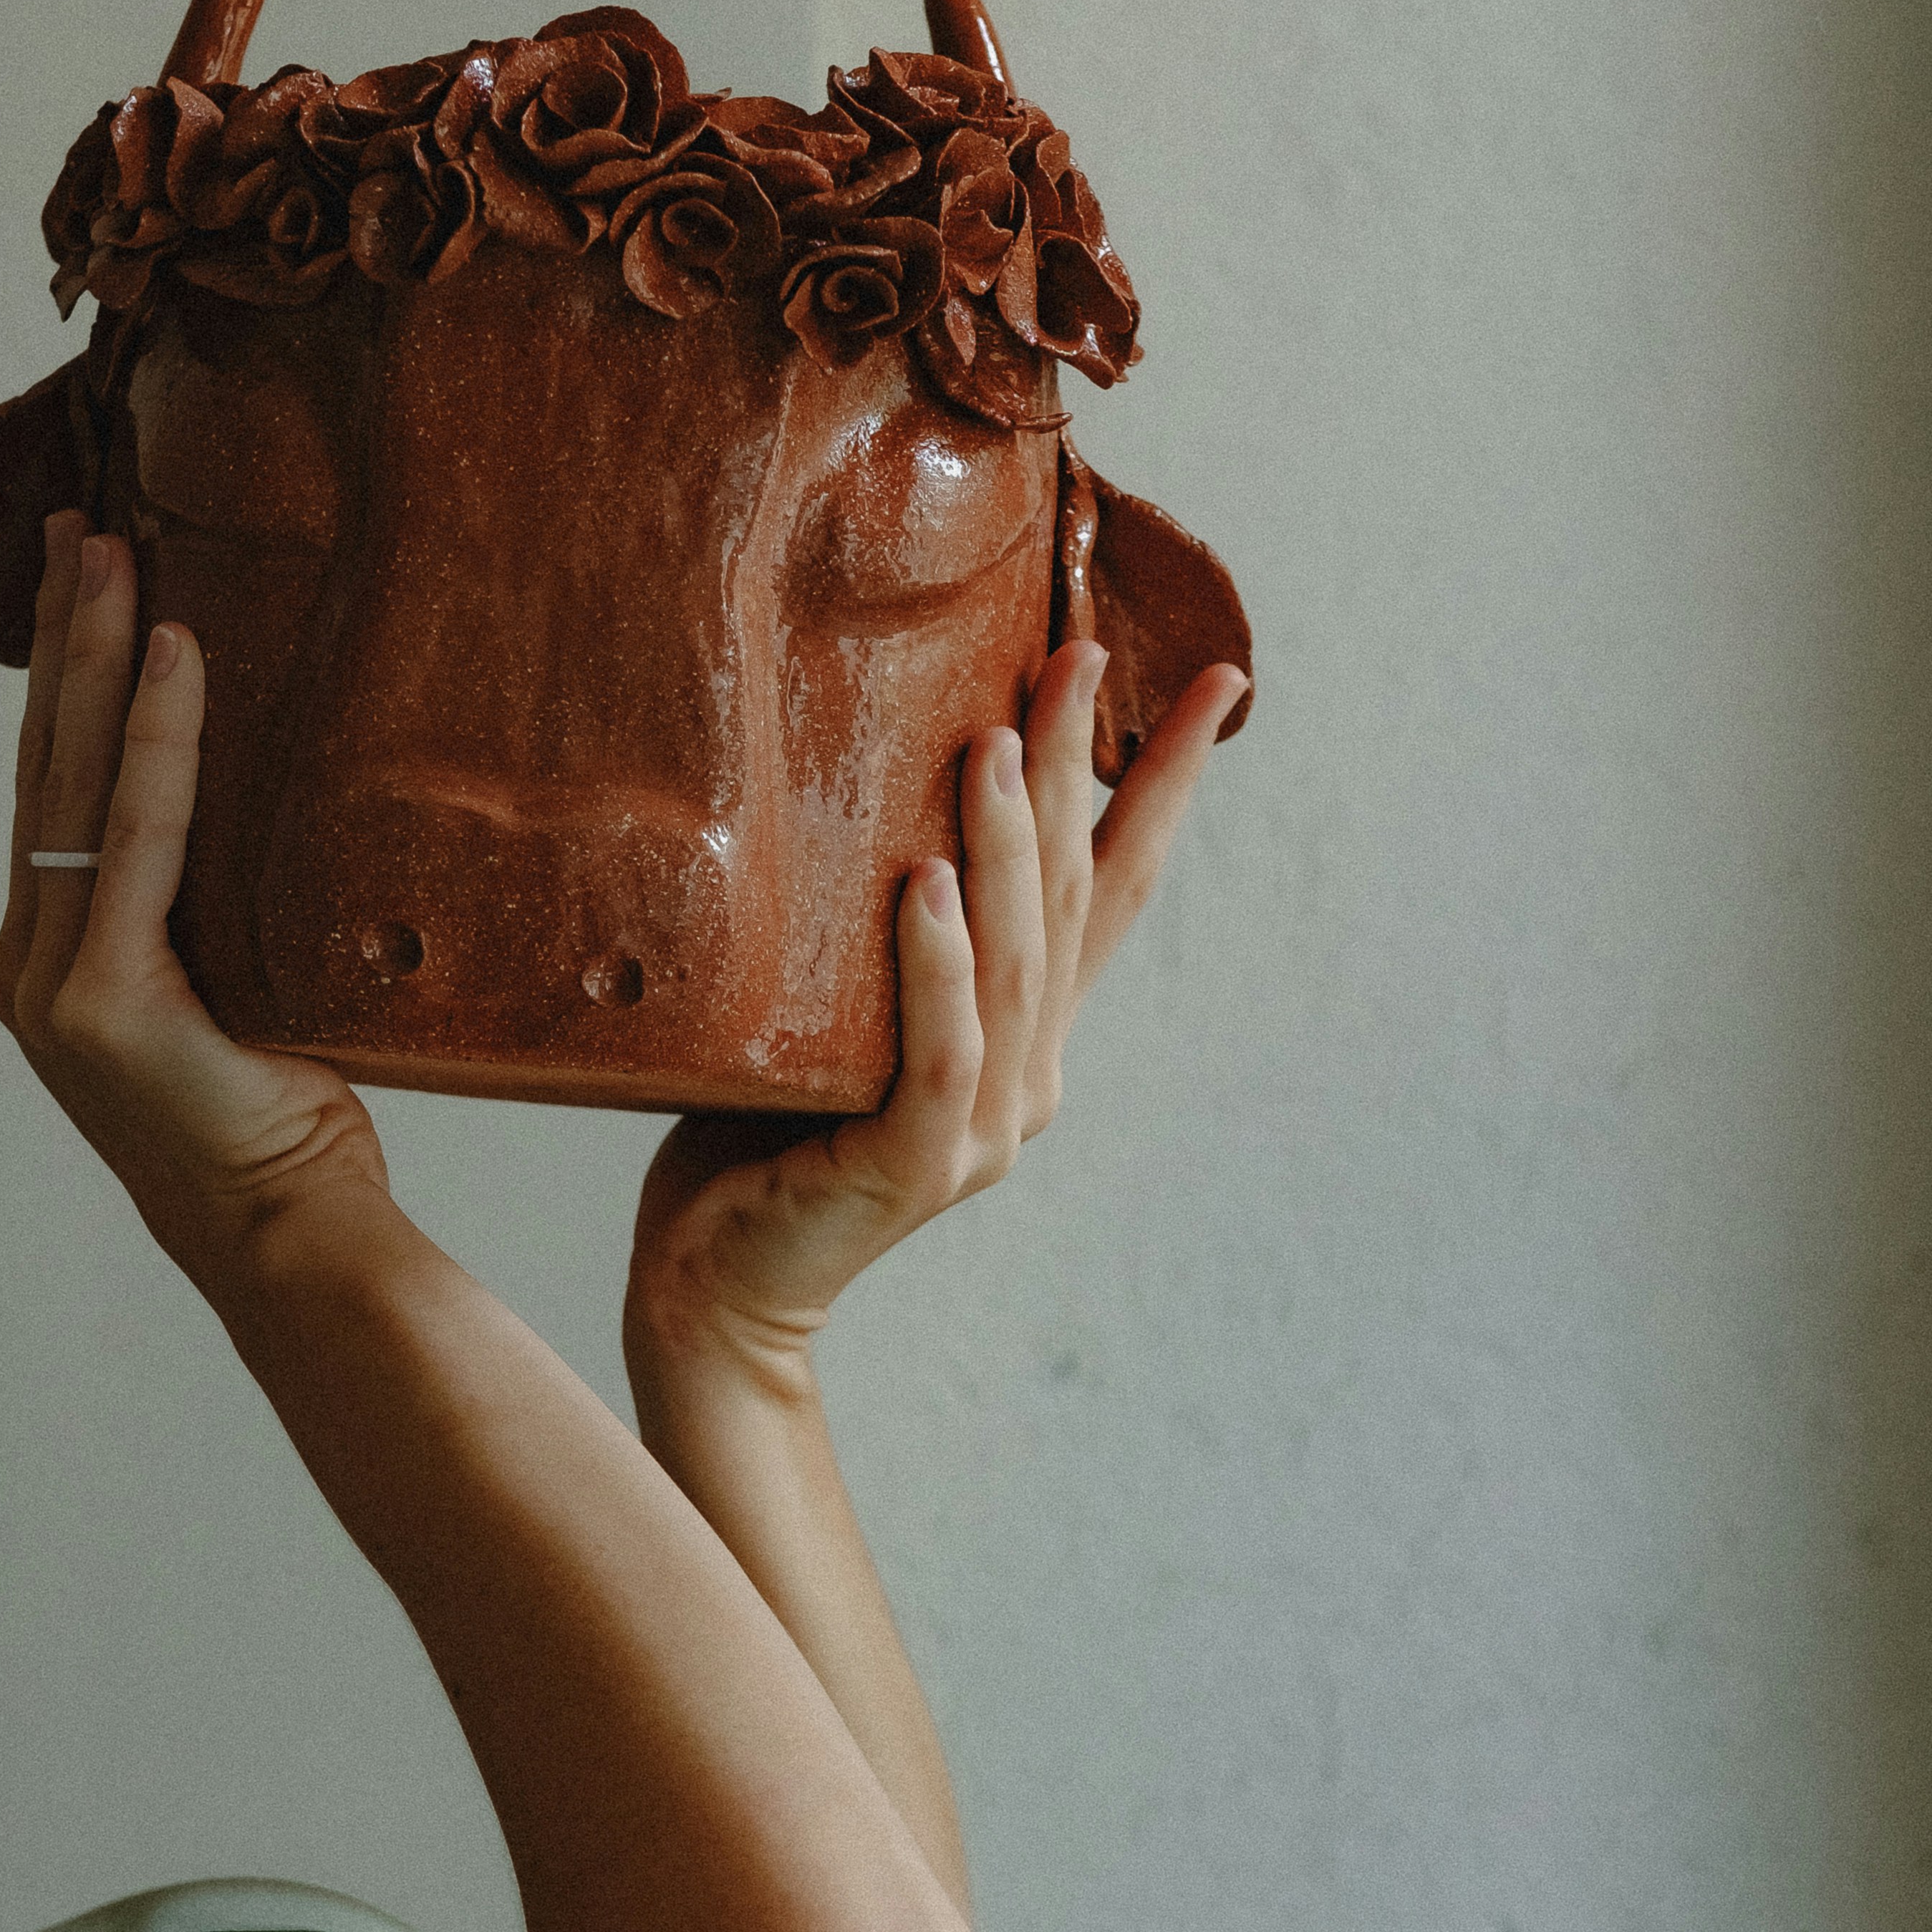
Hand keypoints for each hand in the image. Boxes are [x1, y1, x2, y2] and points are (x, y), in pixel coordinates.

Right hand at [0, 514, 386, 1283]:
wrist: (292, 1236)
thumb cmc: (289, 1120)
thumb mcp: (246, 983)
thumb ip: (228, 901)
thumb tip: (293, 793)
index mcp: (57, 958)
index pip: (57, 791)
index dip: (65, 681)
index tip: (86, 579)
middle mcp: (33, 961)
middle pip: (45, 766)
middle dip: (59, 637)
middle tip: (79, 525)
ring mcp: (53, 982)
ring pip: (72, 784)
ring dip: (91, 657)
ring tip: (111, 554)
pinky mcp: (100, 999)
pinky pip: (134, 837)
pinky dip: (155, 740)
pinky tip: (173, 658)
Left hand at [625, 638, 1245, 1400]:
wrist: (718, 1279)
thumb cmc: (762, 1128)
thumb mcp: (836, 1006)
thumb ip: (883, 930)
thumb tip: (875, 781)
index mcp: (1024, 1033)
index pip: (1108, 887)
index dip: (1161, 786)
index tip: (1213, 685)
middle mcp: (1027, 1077)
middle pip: (1069, 899)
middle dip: (1081, 771)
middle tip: (1082, 652)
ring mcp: (983, 1130)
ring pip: (1013, 963)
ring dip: (1010, 847)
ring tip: (996, 742)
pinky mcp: (914, 1168)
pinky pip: (940, 1051)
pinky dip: (937, 965)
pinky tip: (929, 887)